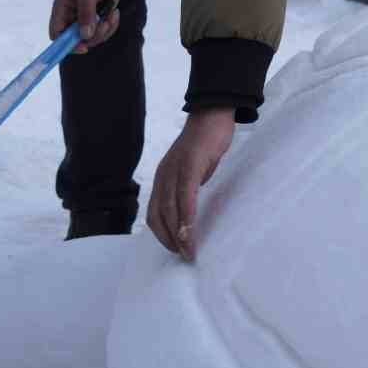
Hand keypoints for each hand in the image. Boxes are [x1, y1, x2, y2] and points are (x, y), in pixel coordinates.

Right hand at [49, 0, 122, 52]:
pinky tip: (115, 13)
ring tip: (112, 14)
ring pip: (92, 38)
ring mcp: (84, 19)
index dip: (65, 44)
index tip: (83, 47)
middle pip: (77, 40)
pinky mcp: (97, 19)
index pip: (56, 34)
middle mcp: (71, 16)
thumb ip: (86, 13)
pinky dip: (112, 26)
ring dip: (106, 30)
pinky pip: (104, 32)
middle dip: (94, 36)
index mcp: (61, 9)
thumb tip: (85, 36)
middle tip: (105, 23)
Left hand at [148, 108, 235, 260]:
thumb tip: (191, 209)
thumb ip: (190, 187)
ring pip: (169, 208)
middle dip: (169, 239)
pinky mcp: (189, 164)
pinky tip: (192, 230)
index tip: (176, 249)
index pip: (154, 212)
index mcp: (163, 177)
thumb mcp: (195, 169)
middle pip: (158, 214)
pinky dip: (187, 216)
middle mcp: (163, 174)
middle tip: (183, 256)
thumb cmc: (206, 142)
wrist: (213, 112)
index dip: (162, 234)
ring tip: (188, 250)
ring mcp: (174, 169)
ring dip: (178, 233)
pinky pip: (185, 195)